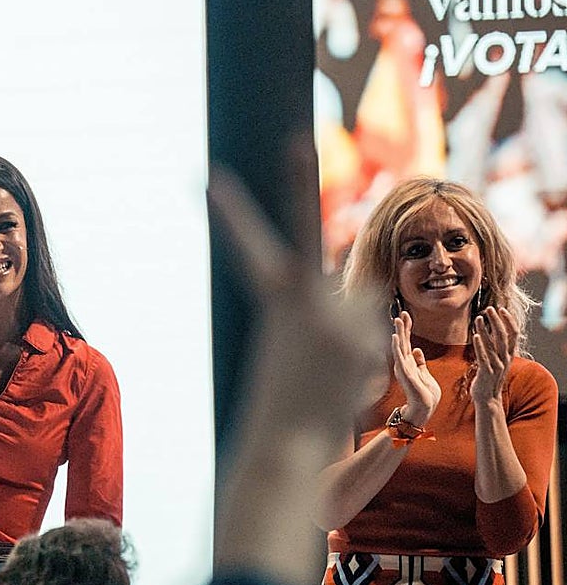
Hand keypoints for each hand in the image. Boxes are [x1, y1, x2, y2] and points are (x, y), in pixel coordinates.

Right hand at [208, 158, 384, 441]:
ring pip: (358, 299)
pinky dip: (363, 351)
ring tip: (329, 364)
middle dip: (298, 190)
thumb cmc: (278, 394)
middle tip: (293, 141)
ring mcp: (342, 319)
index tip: (211, 177)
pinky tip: (346, 379)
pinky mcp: (369, 340)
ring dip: (351, 323)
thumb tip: (356, 287)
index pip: (253, 246)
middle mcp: (309, 301)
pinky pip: (373, 329)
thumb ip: (316, 304)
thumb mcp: (290, 338)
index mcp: (275, 300)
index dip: (234, 211)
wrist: (293, 443)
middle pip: (314, 245)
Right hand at [391, 310, 440, 426]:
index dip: (407, 328)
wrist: (424, 410)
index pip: (408, 341)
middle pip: (403, 341)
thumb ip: (420, 362)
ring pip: (400, 346)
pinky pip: (399, 357)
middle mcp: (404, 363)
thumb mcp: (425, 374)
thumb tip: (417, 350)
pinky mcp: (404, 373)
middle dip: (403, 326)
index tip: (407, 315)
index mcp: (410, 363)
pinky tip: (396, 337)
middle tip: (402, 312)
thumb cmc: (425, 395)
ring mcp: (403, 368)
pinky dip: (397, 346)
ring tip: (397, 320)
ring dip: (399, 332)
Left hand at [469, 306, 517, 404]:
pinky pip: (484, 357)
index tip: (501, 309)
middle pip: (503, 336)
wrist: (487, 398)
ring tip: (479, 318)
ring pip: (492, 344)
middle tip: (489, 308)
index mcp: (508, 354)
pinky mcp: (486, 372)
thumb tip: (491, 329)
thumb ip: (494, 346)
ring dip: (485, 330)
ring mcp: (496, 366)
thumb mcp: (495, 359)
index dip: (508, 320)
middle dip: (497, 320)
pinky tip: (475, 336)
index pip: (513, 334)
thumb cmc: (489, 376)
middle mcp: (505, 359)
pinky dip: (480, 346)